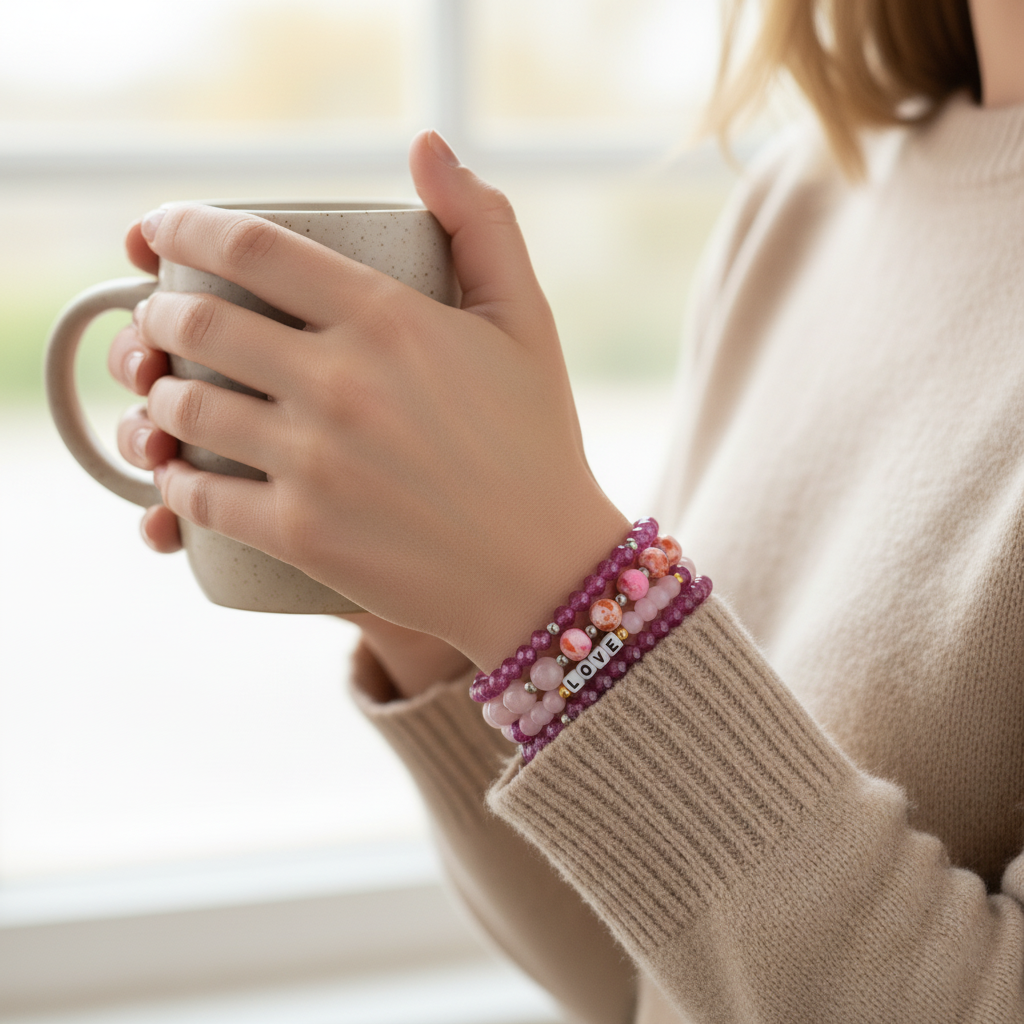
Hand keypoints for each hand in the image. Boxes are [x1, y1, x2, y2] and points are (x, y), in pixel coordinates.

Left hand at [118, 130, 628, 669]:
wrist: (545, 569)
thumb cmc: (537, 441)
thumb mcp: (527, 322)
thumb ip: (482, 224)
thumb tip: (427, 143)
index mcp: (389, 319)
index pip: (251, 248)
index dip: (183, 228)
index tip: (157, 232)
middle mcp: (341, 383)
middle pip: (198, 325)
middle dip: (158, 314)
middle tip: (160, 321)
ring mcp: (316, 463)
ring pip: (183, 412)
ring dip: (155, 395)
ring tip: (166, 395)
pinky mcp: (302, 535)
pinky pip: (197, 499)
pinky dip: (172, 483)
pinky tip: (177, 474)